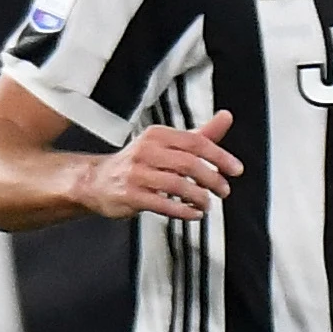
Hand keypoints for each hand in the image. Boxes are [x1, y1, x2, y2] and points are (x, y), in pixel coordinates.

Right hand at [77, 109, 242, 220]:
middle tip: (224, 190)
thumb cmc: (139, 162)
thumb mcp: (168, 144)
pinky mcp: (129, 195)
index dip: (220, 157)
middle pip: (189, 164)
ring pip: (177, 185)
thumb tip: (227, 117)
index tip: (236, 170)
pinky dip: (183, 211)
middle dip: (212, 179)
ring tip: (207, 204)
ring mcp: (135, 173)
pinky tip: (193, 214)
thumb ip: (200, 134)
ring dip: (199, 197)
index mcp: (158, 135)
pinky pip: (162, 204)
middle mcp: (146, 151)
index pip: (196, 142)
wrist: (96, 181)